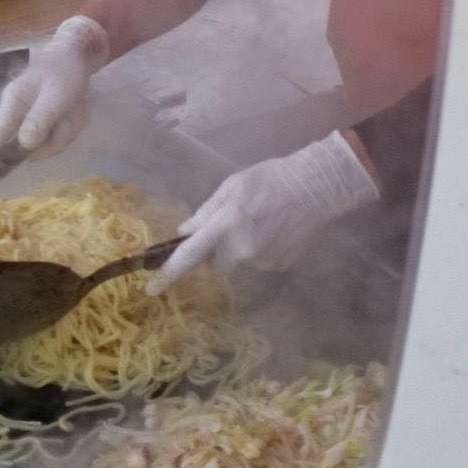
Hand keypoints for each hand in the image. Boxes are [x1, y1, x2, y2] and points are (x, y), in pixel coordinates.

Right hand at [0, 15, 109, 164]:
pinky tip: (72, 113)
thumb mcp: (56, 95)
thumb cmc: (64, 72)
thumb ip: (40, 119)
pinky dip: (67, 129)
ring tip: (73, 111)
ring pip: (45, 143)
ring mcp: (28, 117)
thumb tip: (23, 145)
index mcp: (12, 102)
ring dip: (64, 133)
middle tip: (69, 121)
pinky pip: (55, 137)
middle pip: (27, 146)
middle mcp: (15, 111)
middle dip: (52, 141)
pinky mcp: (41, 121)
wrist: (76, 55)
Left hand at [148, 132, 377, 288]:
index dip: (168, 273)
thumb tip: (185, 232)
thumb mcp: (233, 185)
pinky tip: (276, 229)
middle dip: (217, 250)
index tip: (150, 289)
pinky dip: (263, 249)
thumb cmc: (271, 178)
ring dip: (242, 247)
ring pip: (240, 261)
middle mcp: (242, 249)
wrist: (317, 187)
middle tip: (231, 226)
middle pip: (216, 263)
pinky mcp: (280, 265)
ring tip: (262, 221)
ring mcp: (263, 261)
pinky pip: (261, 262)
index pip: (190, 255)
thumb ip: (207, 211)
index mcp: (226, 224)